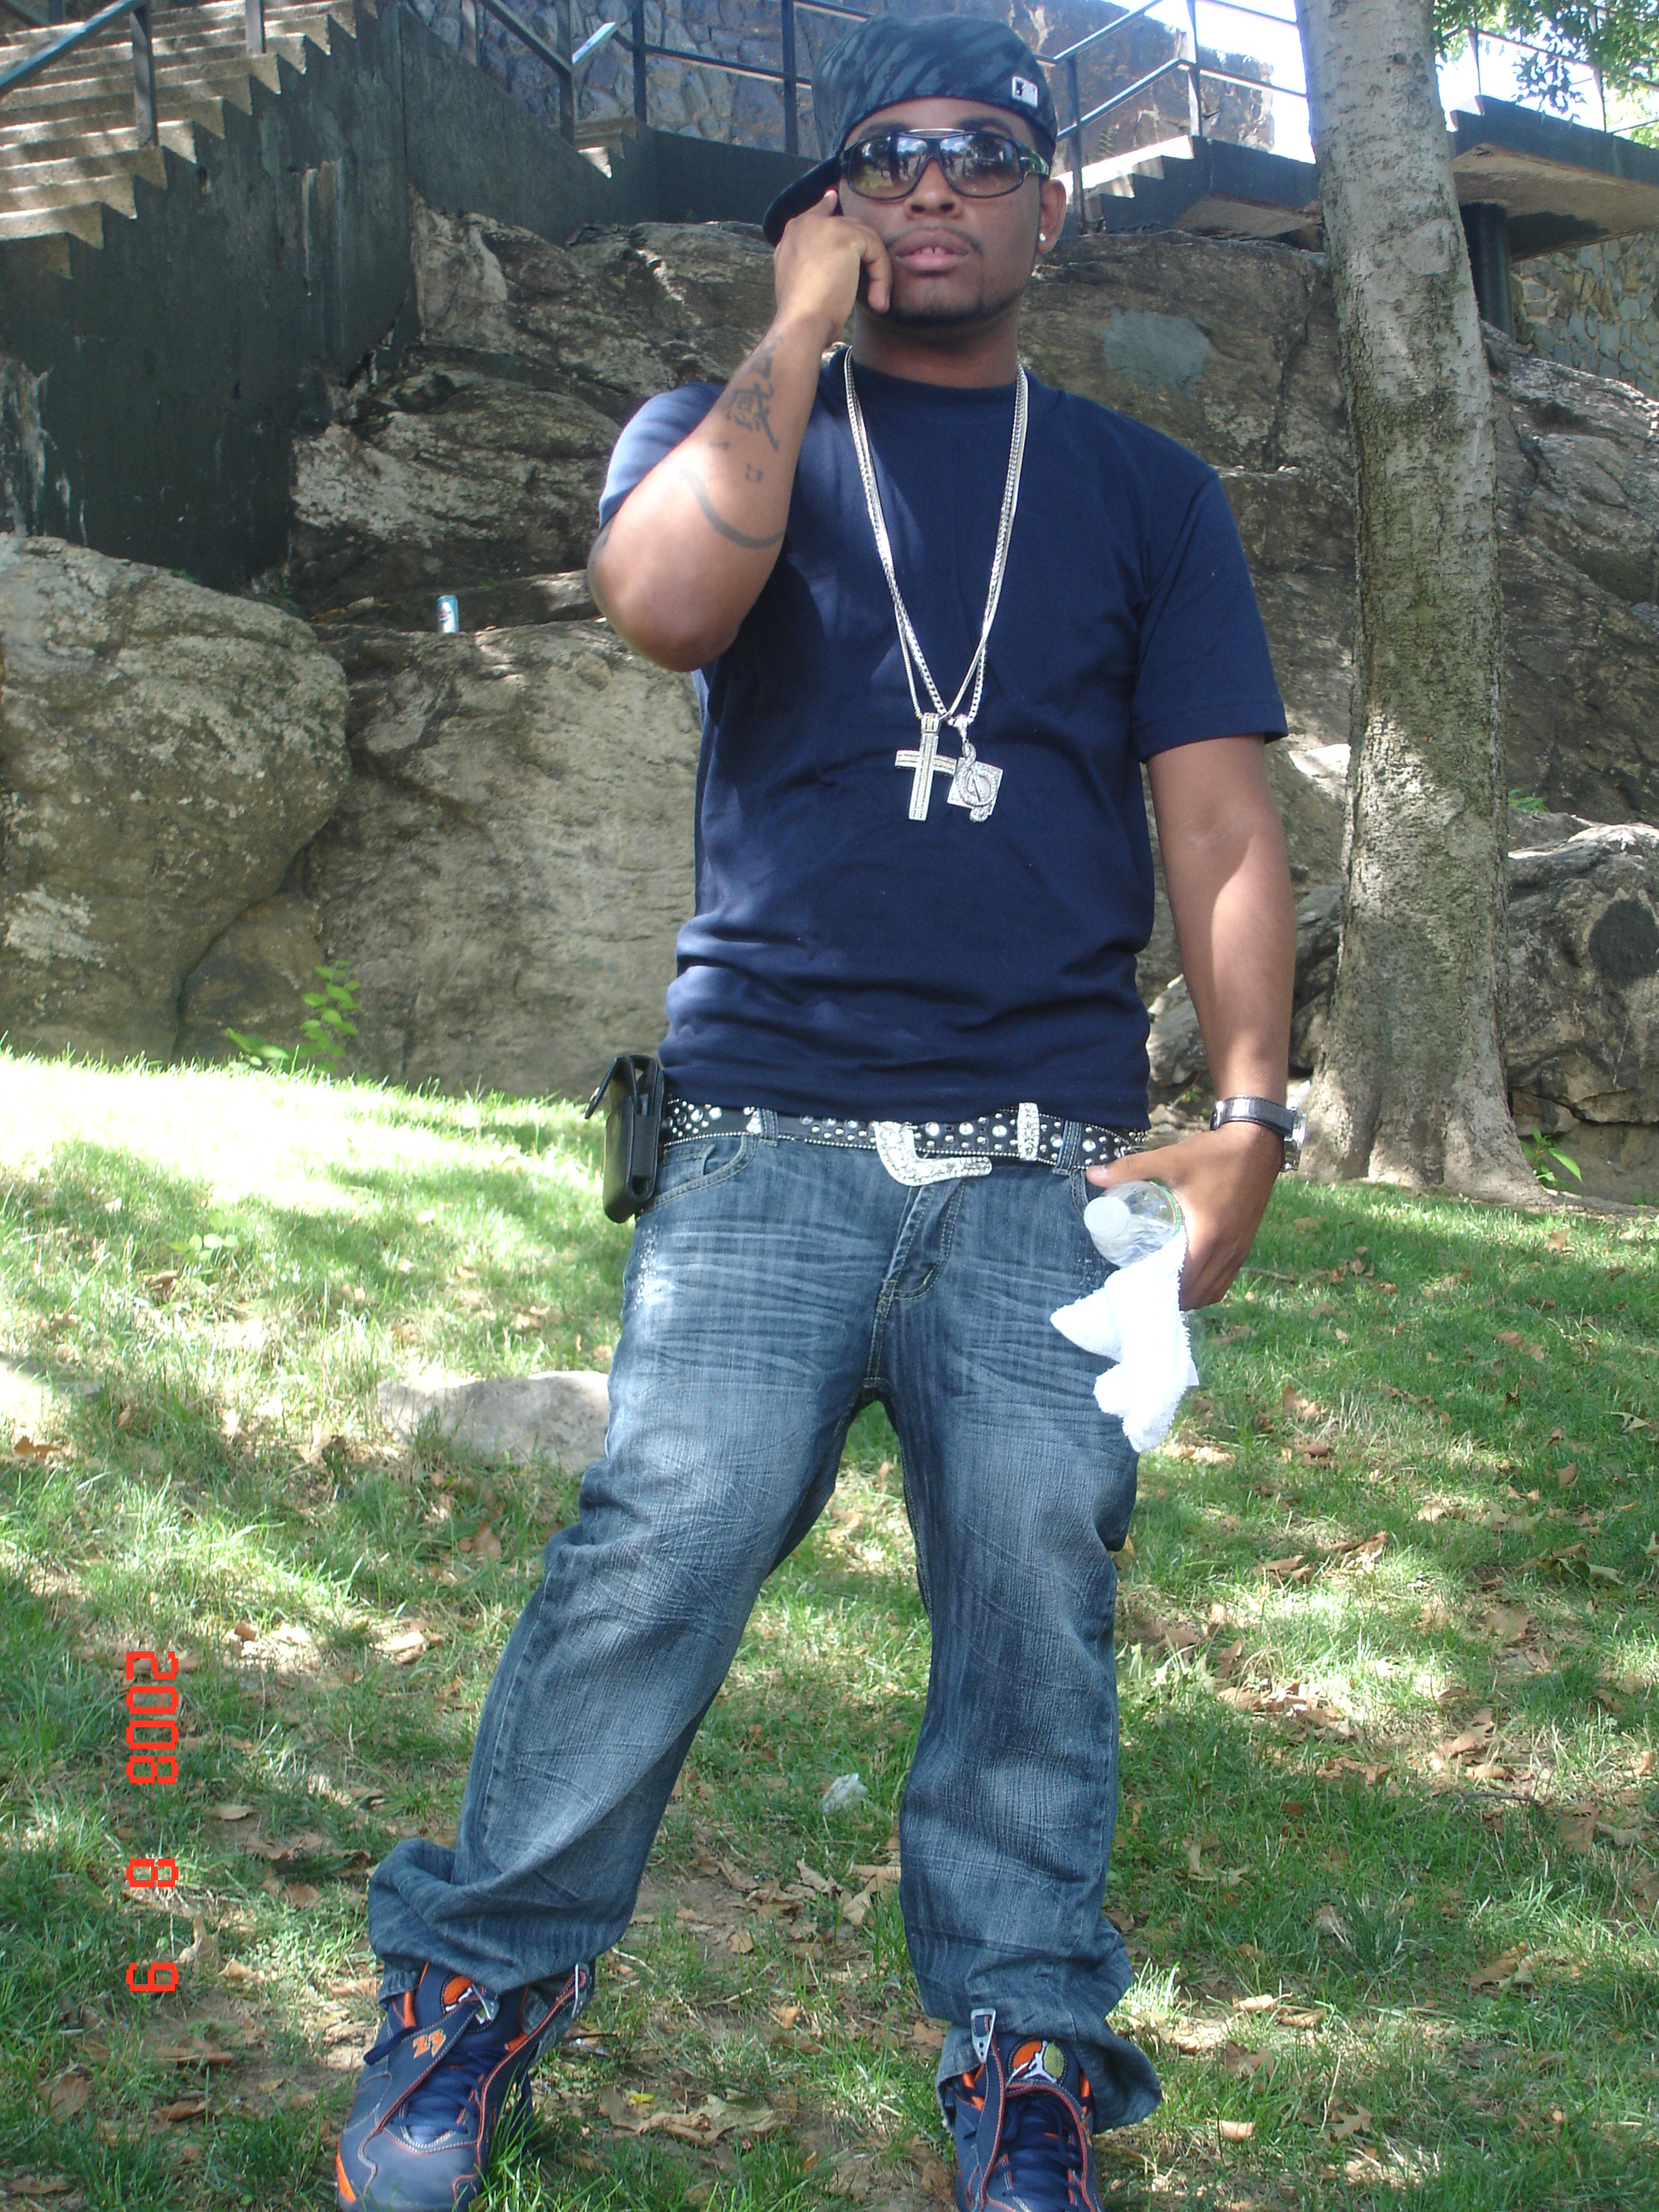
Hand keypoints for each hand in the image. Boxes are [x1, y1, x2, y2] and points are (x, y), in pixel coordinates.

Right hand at [773, 190, 891, 349]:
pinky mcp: (846, 237)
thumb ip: (812, 263)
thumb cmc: (802, 315)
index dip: (826, 206)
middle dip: (867, 255)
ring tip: (875, 301)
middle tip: (875, 288)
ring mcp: (826, 227)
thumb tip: (838, 265)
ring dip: (876, 273)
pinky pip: (876, 252)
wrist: (800, 323)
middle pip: (850, 227)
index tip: (832, 198)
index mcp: (793, 235)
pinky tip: (876, 301)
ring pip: (866, 241)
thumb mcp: (801, 283)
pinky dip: (881, 278)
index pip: (815, 213)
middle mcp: (807, 224)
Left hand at [1087, 1121, 1281, 1309]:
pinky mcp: (1246, 1246)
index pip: (1184, 1280)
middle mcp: (1228, 1249)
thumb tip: (1092, 1175)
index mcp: (1209, 1234)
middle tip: (1145, 1287)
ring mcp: (1240, 1250)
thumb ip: (1130, 1169)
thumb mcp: (1170, 1159)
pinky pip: (1226, 1280)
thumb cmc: (1214, 1154)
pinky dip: (1207, 1287)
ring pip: (1214, 1290)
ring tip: (1165, 1286)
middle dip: (1172, 1297)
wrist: (1257, 1145)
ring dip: (1191, 1296)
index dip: (1161, 1289)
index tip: (1137, 1286)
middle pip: (1198, 1293)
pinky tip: (1191, 1276)